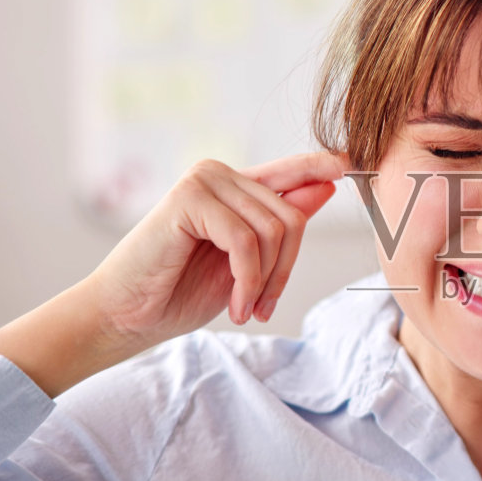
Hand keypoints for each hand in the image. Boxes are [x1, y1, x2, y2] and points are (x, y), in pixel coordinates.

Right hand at [82, 152, 348, 352]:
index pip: (291, 170)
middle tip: (265, 308)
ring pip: (273, 229)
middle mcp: (220, 174)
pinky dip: (249, 281)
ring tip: (247, 309)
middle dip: (285, 270)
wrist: (127, 316)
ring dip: (266, 282)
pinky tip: (237, 306)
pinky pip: (245, 240)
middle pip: (290, 215)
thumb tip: (326, 186)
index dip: (322, 166)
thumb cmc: (180, 292)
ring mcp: (203, 181)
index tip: (355, 164)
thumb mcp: (246, 263)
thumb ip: (280, 224)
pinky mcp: (188, 198)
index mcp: (235, 187)